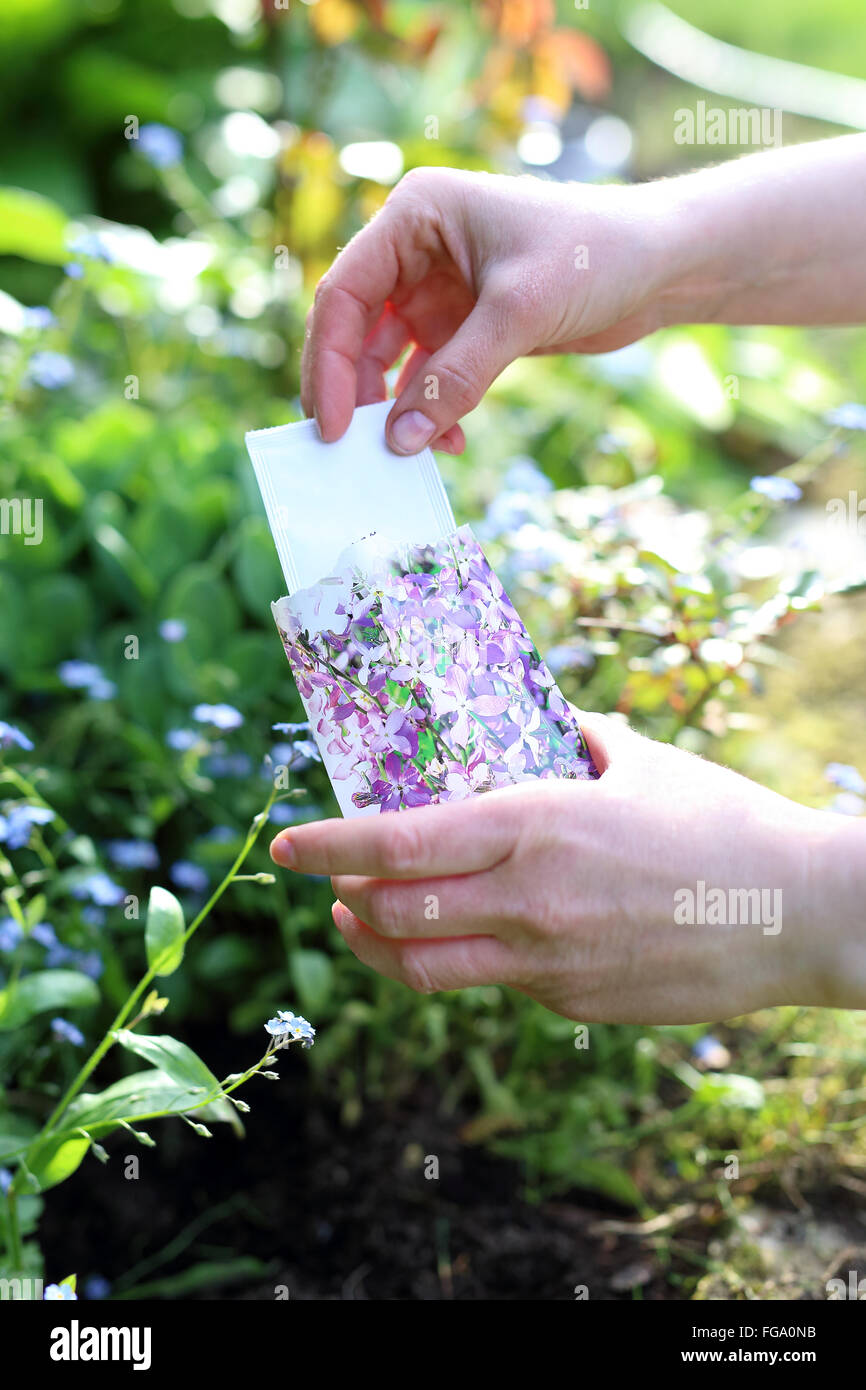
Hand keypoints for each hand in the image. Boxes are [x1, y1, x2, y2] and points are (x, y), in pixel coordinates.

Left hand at [270, 715, 865, 1023]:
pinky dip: (462, 960)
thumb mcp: (641, 760)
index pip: (401, 842)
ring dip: (380, 946)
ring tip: (363, 923)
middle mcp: (528, 900)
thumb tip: (536, 722)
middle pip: (397, 913)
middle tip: (330, 886)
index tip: (287, 847)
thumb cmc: (723, 823)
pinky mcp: (574, 1003)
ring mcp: (549, 962)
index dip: (331, 847)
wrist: (800, 914)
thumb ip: (574, 739)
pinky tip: (471, 936)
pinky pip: (494, 983)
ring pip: (429, 969)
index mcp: (536, 825)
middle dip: (346, 899)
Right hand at [302, 138, 865, 454]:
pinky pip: (430, 378)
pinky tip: (450, 441)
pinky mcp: (468, 326)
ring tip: (408, 454)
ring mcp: (440, 291)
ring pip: (390, 362)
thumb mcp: (519, 312)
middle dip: (355, 393)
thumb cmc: (595, 255)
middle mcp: (418, 251)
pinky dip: (432, 411)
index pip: (345, 292)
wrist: (664, 264)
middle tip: (354, 452)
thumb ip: (457, 377)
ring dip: (397, 411)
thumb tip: (400, 442)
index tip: (333, 425)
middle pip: (357, 330)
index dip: (331, 361)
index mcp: (416, 216)